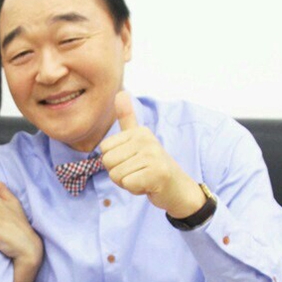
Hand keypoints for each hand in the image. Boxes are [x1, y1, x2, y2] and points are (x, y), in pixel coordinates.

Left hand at [100, 91, 205, 217]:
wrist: (177, 189)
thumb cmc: (152, 166)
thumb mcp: (139, 140)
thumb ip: (128, 118)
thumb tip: (120, 92)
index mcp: (139, 132)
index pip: (104, 149)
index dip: (114, 162)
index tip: (133, 162)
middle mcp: (146, 140)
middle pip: (107, 162)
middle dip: (119, 174)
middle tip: (138, 172)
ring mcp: (153, 156)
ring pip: (116, 175)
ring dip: (127, 183)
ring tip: (143, 178)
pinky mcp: (157, 173)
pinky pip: (127, 184)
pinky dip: (135, 190)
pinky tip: (148, 186)